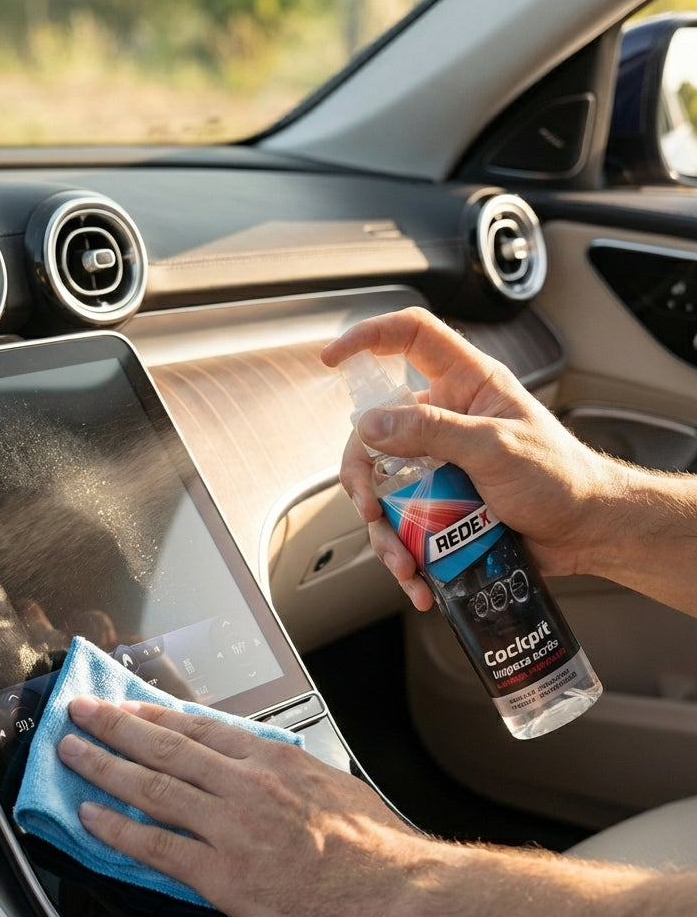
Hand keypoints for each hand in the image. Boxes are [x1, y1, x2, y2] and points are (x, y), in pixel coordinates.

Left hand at [57, 693, 423, 916]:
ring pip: (151, 786)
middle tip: (81, 711)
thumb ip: (288, 772)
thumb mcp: (331, 785)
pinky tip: (91, 814)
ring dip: (103, 765)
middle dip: (115, 726)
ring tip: (71, 751)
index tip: (128, 705)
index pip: (199, 727)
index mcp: (271, 760)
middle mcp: (244, 784)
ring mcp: (230, 826)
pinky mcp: (223, 874)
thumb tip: (265, 765)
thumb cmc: (374, 845)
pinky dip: (118, 828)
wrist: (396, 891)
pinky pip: (157, 845)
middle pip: (165, 746)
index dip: (155, 715)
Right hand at [320, 307, 623, 608]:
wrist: (586, 532)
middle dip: (361, 473)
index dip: (368, 337)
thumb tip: (372, 424)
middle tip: (369, 506)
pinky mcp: (437, 503)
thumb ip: (433, 431)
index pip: (410, 337)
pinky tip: (416, 579)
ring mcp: (437, 463)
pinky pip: (402, 524)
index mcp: (465, 385)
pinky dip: (402, 555)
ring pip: (382, 487)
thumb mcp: (496, 448)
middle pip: (375, 429)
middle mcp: (444, 419)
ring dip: (384, 530)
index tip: (330, 359)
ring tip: (403, 560)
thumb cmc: (560, 477)